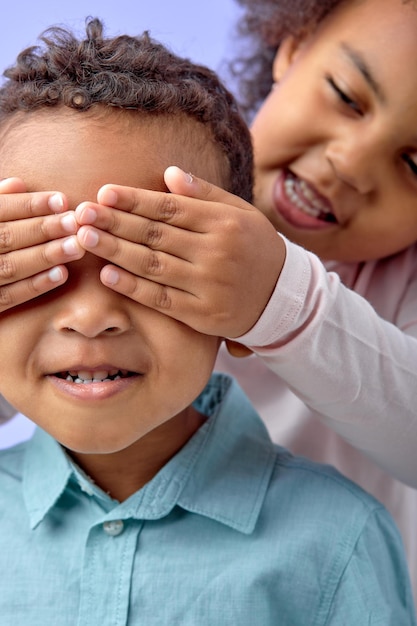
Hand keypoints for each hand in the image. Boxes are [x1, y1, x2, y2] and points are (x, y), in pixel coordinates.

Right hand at [0, 178, 84, 311]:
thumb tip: (18, 183)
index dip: (30, 204)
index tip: (62, 200)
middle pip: (7, 238)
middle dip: (43, 229)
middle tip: (76, 222)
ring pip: (11, 267)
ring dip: (46, 256)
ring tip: (77, 247)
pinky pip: (8, 297)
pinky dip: (35, 285)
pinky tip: (62, 274)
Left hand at [75, 166, 284, 337]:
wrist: (283, 296)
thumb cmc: (256, 248)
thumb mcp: (241, 213)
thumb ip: (205, 194)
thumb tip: (169, 173)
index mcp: (223, 222)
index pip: (170, 208)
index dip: (135, 201)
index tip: (104, 193)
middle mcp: (215, 251)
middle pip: (155, 235)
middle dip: (115, 222)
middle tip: (82, 213)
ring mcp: (208, 284)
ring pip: (153, 265)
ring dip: (116, 251)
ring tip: (85, 238)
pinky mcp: (202, 314)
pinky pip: (161, 299)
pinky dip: (133, 287)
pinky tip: (108, 274)